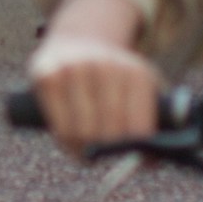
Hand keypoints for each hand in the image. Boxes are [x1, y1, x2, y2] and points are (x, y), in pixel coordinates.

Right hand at [24, 0, 163, 148]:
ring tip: (87, 151)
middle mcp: (106, 66)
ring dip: (84, 150)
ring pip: (83, 132)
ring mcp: (74, 68)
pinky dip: (65, 142)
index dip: (134, 150)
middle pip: (110, 132)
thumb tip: (149, 163)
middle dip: (108, 151)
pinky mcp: (47, 75)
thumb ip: (156, 122)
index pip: (139, 129)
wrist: (81, 38)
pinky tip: (70, 140)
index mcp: (136, 73)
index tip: (129, 156)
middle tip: (104, 156)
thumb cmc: (116, 78)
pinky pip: (59, 126)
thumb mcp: (143, 88)